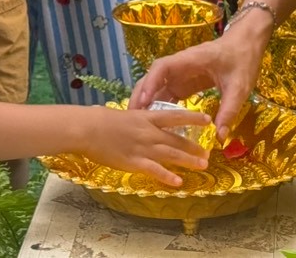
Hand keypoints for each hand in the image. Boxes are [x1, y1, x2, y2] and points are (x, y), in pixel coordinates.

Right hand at [86, 105, 208, 186]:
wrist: (87, 129)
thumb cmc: (99, 119)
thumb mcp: (121, 114)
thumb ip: (134, 118)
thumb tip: (137, 116)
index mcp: (145, 117)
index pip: (175, 116)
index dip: (192, 118)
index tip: (206, 120)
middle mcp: (149, 132)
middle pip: (177, 140)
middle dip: (193, 147)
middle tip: (207, 153)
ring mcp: (143, 148)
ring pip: (171, 155)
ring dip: (188, 161)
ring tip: (202, 165)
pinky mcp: (135, 162)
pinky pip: (155, 170)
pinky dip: (168, 176)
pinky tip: (178, 182)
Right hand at [129, 16, 270, 140]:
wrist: (248, 43)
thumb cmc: (243, 59)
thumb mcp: (239, 86)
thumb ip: (228, 110)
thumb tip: (219, 136)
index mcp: (190, 60)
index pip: (163, 67)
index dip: (151, 82)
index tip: (143, 100)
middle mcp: (181, 66)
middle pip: (154, 77)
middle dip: (142, 94)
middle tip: (132, 115)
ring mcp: (182, 74)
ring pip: (158, 86)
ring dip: (148, 101)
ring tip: (138, 122)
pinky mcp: (185, 82)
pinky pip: (168, 94)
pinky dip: (160, 106)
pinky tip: (155, 122)